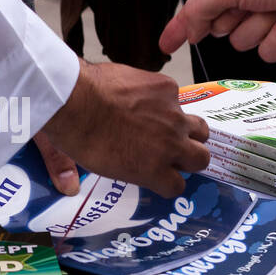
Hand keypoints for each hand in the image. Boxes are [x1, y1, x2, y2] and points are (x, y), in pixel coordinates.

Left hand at [41, 59, 209, 197]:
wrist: (75, 100)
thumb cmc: (81, 136)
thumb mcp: (101, 167)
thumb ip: (124, 170)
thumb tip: (92, 179)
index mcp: (155, 171)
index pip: (177, 186)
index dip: (169, 181)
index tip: (162, 175)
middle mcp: (171, 145)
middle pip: (201, 158)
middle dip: (190, 157)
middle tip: (175, 151)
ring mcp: (173, 115)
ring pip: (199, 127)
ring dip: (189, 129)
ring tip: (169, 124)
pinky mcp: (167, 88)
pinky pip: (175, 96)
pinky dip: (163, 98)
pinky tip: (141, 95)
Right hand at [159, 0, 275, 62]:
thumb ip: (201, 8)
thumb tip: (188, 30)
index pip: (200, 7)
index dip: (183, 26)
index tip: (165, 45)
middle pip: (220, 28)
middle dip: (233, 18)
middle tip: (251, 3)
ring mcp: (271, 21)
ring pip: (243, 43)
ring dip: (261, 25)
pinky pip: (269, 52)